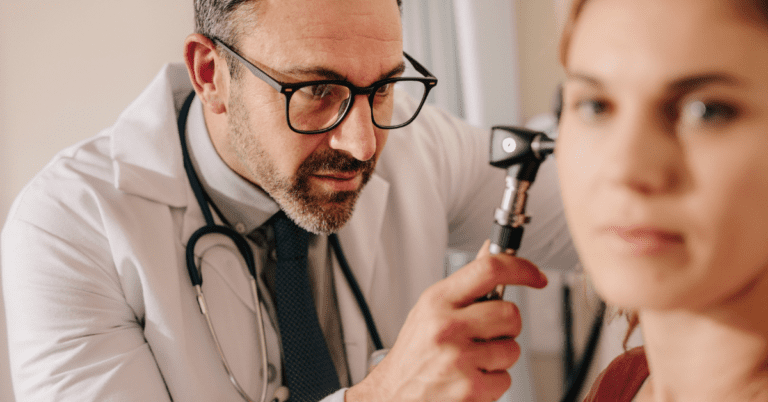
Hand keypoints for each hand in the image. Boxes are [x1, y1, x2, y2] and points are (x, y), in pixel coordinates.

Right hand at [346, 240, 547, 401]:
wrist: (393, 395)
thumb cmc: (415, 352)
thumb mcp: (431, 309)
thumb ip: (465, 283)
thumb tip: (491, 250)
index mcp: (437, 301)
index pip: (489, 270)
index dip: (521, 269)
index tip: (535, 276)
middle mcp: (446, 327)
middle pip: (510, 313)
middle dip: (506, 326)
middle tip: (487, 334)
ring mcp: (458, 359)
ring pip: (512, 349)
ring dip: (499, 357)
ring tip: (472, 360)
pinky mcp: (470, 390)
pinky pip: (506, 379)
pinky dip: (493, 383)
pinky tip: (470, 379)